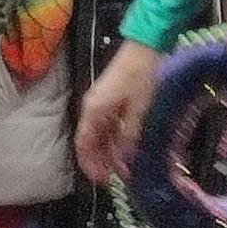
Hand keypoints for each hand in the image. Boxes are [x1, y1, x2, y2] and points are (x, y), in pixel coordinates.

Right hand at [74, 42, 161, 183]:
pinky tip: (124, 146)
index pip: (83, 144)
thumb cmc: (139, 76)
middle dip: (100, 160)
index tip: (100, 180)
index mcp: (93, 112)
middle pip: (90, 141)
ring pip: (99, 133)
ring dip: (108, 149)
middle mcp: (91, 108)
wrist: (143, 47)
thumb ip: (129, 135)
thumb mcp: (138, 109)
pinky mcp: (109, 97)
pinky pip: (107, 123)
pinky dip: (113, 136)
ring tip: (122, 165)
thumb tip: (124, 158)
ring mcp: (100, 102)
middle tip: (114, 176)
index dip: (90, 164)